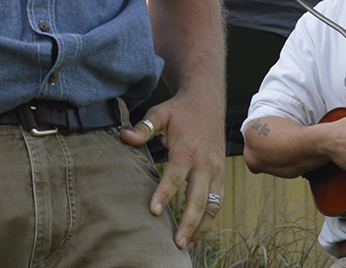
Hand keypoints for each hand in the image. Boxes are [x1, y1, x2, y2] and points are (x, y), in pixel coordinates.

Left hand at [120, 93, 225, 250]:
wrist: (207, 101)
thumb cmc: (180, 110)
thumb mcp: (160, 112)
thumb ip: (143, 127)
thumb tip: (124, 137)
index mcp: (187, 150)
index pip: (175, 177)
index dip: (164, 194)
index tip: (153, 211)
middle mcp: (205, 164)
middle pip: (198, 199)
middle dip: (188, 222)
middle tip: (175, 242)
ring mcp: (216, 170)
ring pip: (213, 205)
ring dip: (201, 227)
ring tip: (186, 244)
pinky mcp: (221, 174)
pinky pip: (218, 201)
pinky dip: (210, 219)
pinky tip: (198, 232)